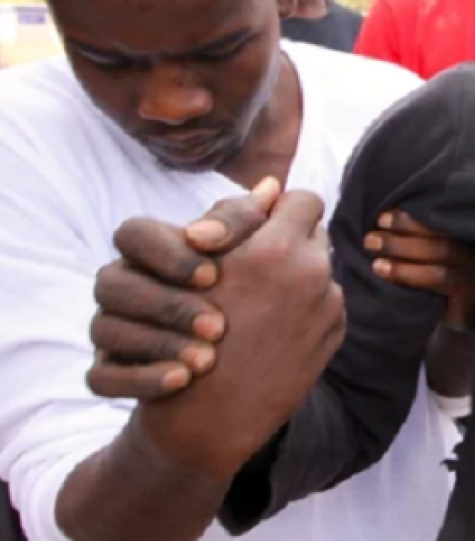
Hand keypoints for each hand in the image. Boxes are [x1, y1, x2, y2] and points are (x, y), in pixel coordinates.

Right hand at [88, 179, 282, 398]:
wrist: (229, 386)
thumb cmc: (247, 303)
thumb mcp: (254, 261)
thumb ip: (254, 226)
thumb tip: (272, 188)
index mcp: (151, 252)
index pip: (135, 233)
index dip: (172, 252)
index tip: (216, 272)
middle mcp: (123, 286)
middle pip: (113, 283)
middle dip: (171, 305)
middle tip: (220, 327)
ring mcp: (110, 332)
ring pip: (105, 330)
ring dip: (161, 343)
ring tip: (208, 360)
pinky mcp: (109, 373)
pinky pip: (103, 378)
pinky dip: (142, 379)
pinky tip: (183, 380)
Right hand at [136, 181, 343, 478]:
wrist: (208, 417)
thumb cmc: (185, 334)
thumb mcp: (201, 269)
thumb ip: (238, 222)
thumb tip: (272, 186)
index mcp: (276, 250)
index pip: (302, 199)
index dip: (280, 208)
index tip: (263, 223)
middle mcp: (312, 273)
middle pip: (316, 232)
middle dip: (290, 239)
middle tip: (261, 260)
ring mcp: (329, 305)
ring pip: (321, 267)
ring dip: (299, 273)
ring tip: (263, 297)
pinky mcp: (336, 332)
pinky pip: (326, 300)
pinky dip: (306, 306)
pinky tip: (275, 325)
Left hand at [366, 210, 474, 330]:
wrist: (457, 321)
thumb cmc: (434, 289)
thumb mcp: (424, 263)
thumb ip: (410, 246)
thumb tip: (377, 228)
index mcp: (457, 236)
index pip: (434, 221)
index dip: (408, 219)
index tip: (381, 219)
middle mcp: (468, 248)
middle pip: (436, 235)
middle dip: (401, 235)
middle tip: (370, 240)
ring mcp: (471, 268)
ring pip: (439, 253)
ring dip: (404, 254)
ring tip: (376, 262)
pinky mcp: (468, 290)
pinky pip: (440, 277)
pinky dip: (412, 274)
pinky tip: (387, 275)